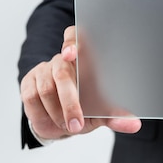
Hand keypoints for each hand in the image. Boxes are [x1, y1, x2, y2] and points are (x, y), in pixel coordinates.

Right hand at [20, 26, 140, 140]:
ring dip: (57, 113)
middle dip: (69, 101)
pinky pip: (31, 97)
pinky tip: (51, 122)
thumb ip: (115, 116)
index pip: (75, 36)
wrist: (60, 122)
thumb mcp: (101, 113)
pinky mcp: (28, 82)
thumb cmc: (85, 109)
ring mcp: (44, 70)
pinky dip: (42, 115)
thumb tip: (134, 124)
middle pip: (62, 72)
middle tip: (77, 123)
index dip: (71, 41)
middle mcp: (62, 61)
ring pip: (46, 88)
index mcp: (84, 59)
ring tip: (68, 126)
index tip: (70, 54)